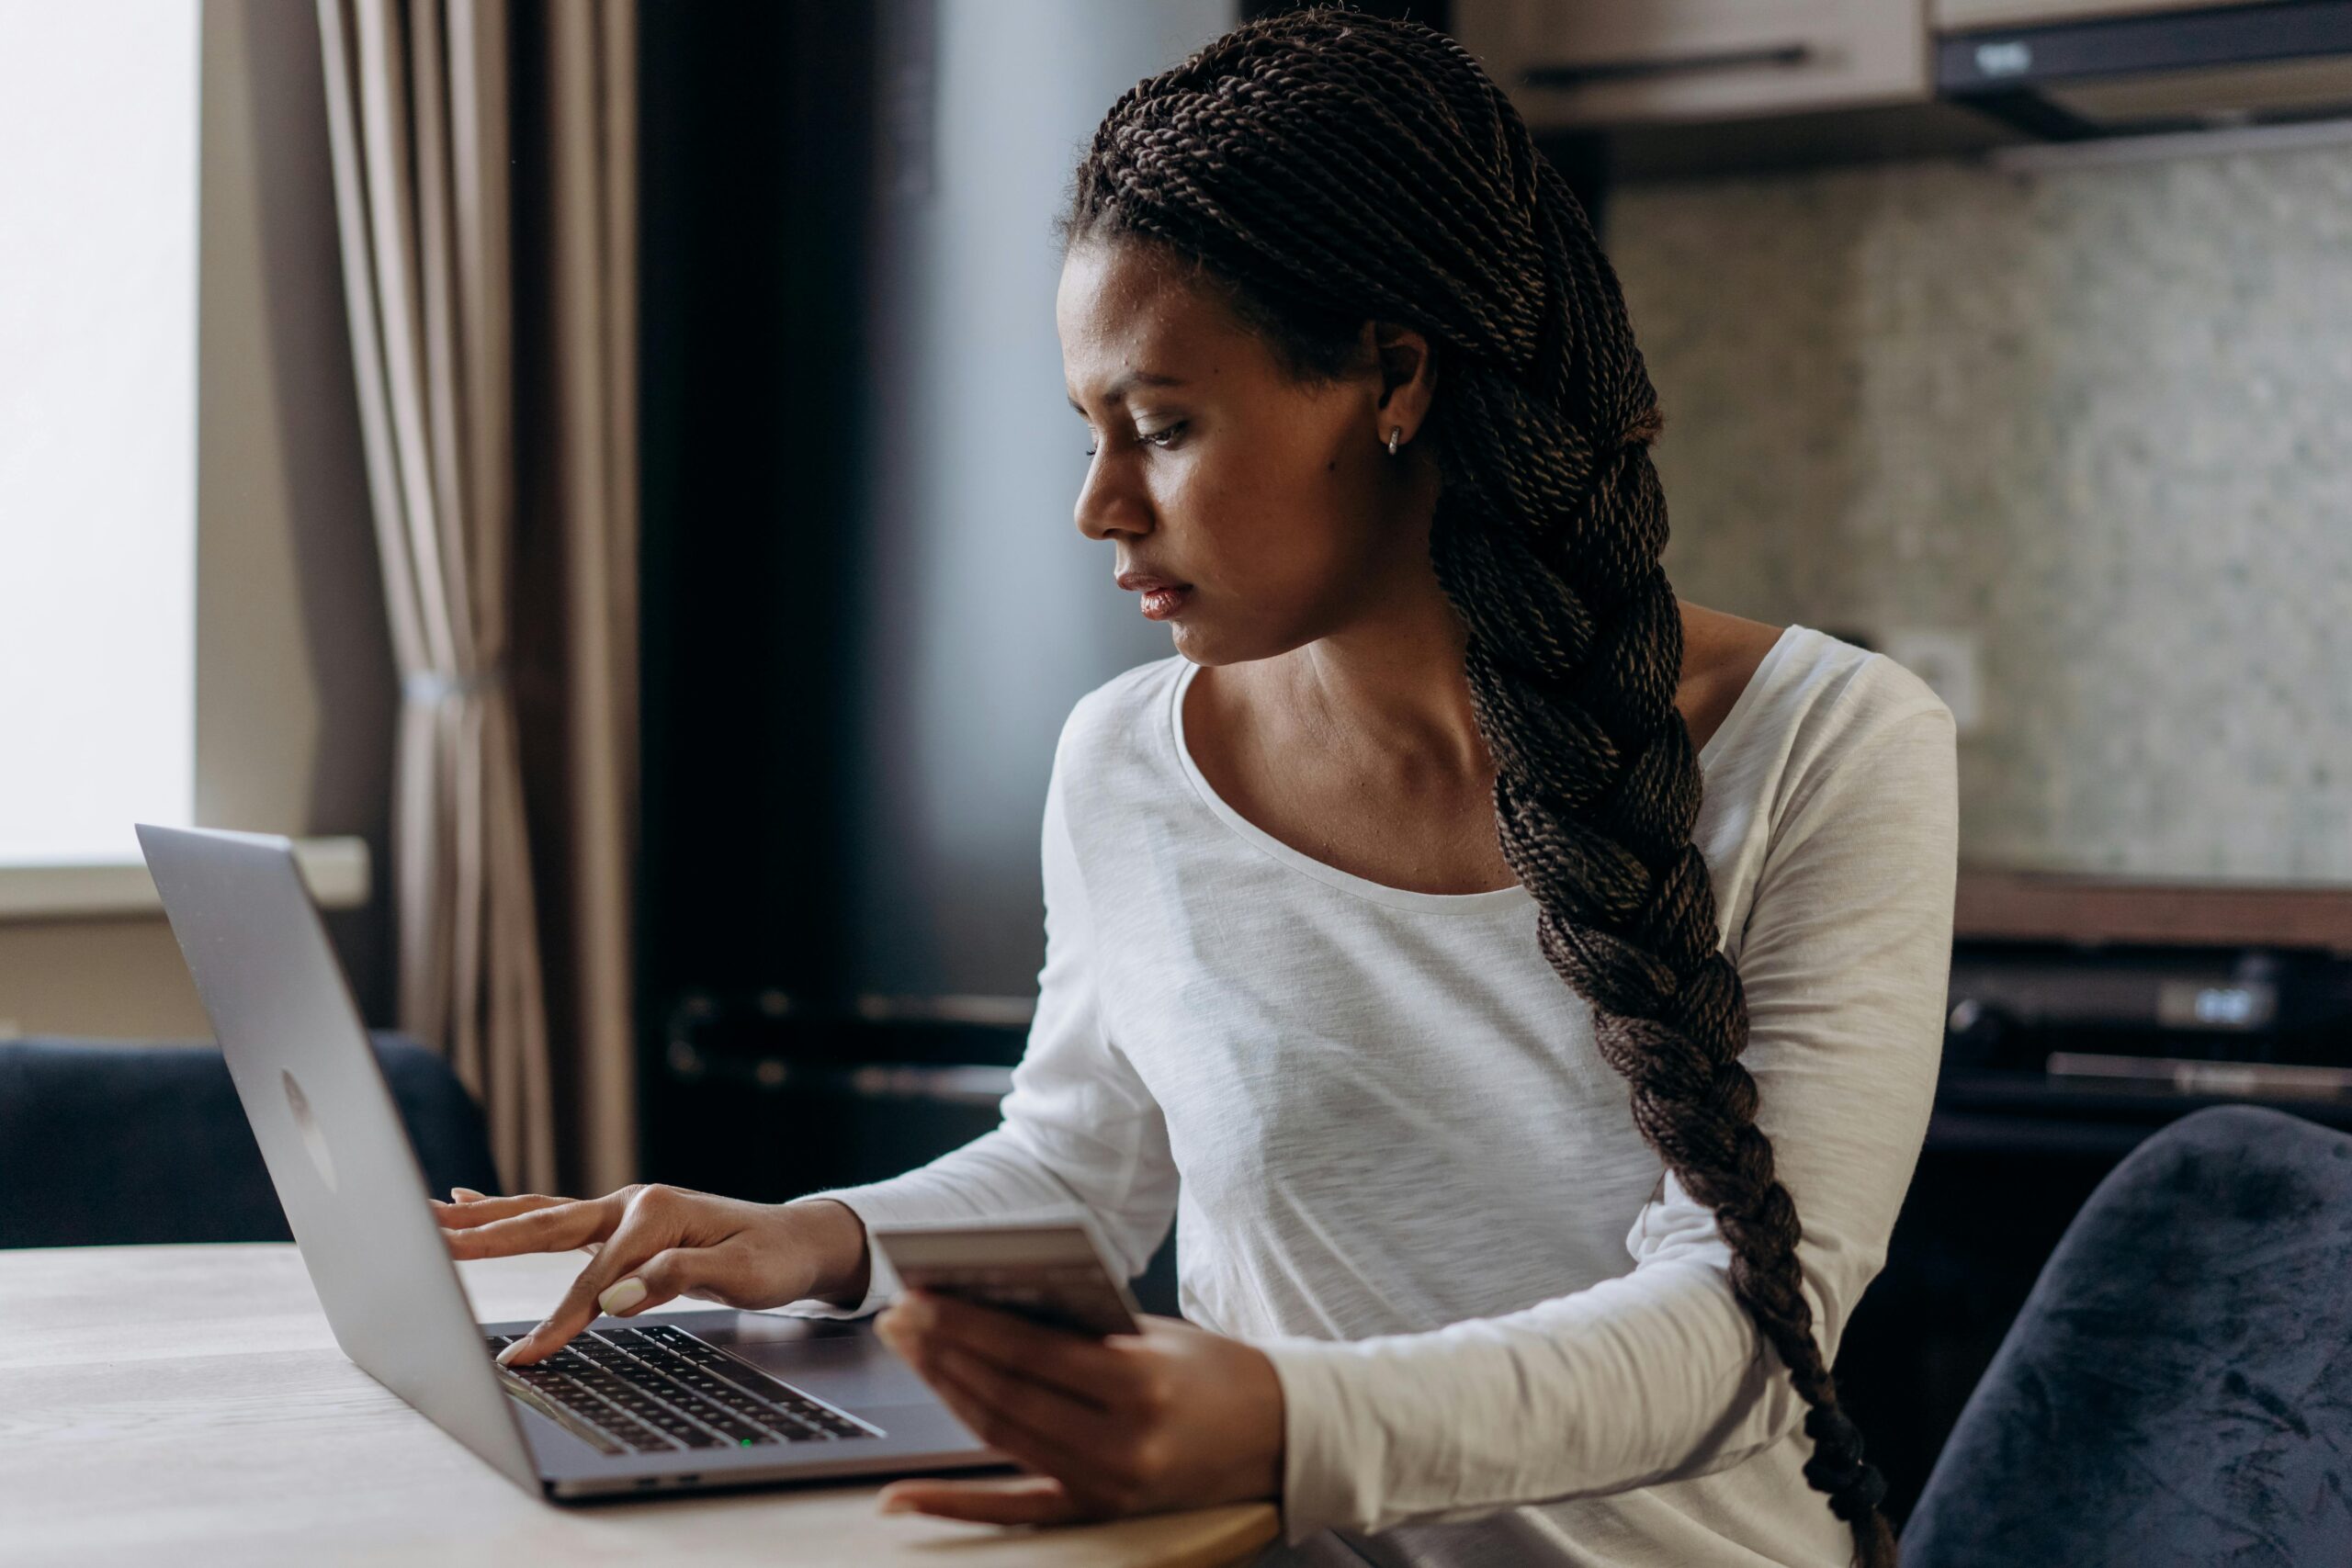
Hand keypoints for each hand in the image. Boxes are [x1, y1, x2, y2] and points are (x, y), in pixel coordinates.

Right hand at [433, 1183, 868, 1365]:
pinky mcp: (618, 1222)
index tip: (524, 1357)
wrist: (798, 1239)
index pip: (595, 1278)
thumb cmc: (773, 1258)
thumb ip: (676, 1278)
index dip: (560, 1320)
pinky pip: (553, 1217)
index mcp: (657, 1213)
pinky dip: (510, 1211)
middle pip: (547, 1223)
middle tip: (429, 1235)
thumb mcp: (740, 1274)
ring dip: (484, 1215)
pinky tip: (470, 1200)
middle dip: (486, 1234)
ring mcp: (622, 1208)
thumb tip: (615, 1298)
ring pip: (540, 1213)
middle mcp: (632, 1202)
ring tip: (430, 1210)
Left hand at [871, 1291, 1283, 1524]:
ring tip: (908, 1354)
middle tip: (898, 1319)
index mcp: (1141, 1384)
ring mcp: (1108, 1485)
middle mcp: (1123, 1443)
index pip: (1030, 1352)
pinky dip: (951, 1504)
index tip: (919, 1296)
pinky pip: (1012, 1509)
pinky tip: (901, 1496)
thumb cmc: (1214, 1370)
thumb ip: (1080, 1326)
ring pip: (1001, 1438)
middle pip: (1006, 1395)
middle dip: (942, 1353)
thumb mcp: (1155, 1334)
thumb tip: (989, 1305)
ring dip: (945, 1394)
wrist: (1281, 1434)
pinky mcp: (1099, 1512)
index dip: (965, 1325)